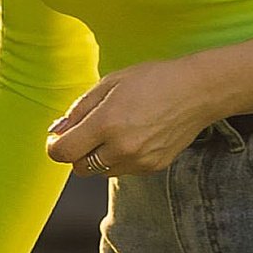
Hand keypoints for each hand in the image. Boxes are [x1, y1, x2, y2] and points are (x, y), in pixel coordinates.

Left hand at [47, 57, 224, 178]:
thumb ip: (79, 109)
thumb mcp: (109, 83)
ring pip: (101, 171)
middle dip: (77, 152)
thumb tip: (58, 130)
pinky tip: (134, 136)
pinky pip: (123, 171)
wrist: (197, 91)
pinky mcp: (152, 167)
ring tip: (116, 131)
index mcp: (107, 123)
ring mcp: (139, 161)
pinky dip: (120, 158)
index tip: (57, 139)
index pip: (64, 152)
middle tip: (88, 132)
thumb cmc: (154, 80)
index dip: (55, 146)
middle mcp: (122, 147)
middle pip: (79, 167)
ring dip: (99, 157)